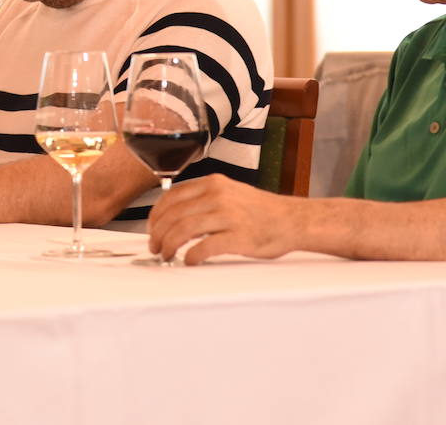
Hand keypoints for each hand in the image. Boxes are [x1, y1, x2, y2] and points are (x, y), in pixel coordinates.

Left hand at [147, 175, 297, 264]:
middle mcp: (218, 196)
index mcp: (213, 183)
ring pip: (183, 230)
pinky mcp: (238, 237)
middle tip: (156, 247)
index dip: (156, 215)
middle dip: (158, 234)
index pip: (171, 197)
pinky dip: (191, 256)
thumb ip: (204, 198)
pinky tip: (188, 261)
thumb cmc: (260, 211)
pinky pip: (204, 247)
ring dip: (169, 246)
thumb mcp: (230, 192)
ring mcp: (228, 216)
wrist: (293, 220)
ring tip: (166, 256)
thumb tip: (173, 215)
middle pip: (173, 215)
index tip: (153, 229)